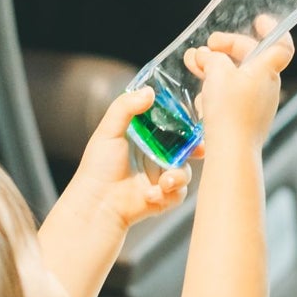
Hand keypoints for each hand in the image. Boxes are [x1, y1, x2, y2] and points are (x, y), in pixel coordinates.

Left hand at [65, 86, 190, 229]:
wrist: (97, 204)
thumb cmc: (98, 167)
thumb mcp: (108, 130)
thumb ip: (125, 107)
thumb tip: (149, 92)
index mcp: (144, 137)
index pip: (170, 125)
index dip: (184, 123)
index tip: (194, 121)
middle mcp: (154, 155)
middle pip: (185, 148)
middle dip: (195, 150)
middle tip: (198, 150)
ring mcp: (160, 176)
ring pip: (185, 172)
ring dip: (178, 177)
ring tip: (165, 182)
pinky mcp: (163, 197)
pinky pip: (179, 194)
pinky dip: (168, 195)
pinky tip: (150, 195)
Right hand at [187, 30, 293, 151]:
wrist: (231, 152)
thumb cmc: (230, 111)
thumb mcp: (217, 73)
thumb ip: (212, 58)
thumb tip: (207, 56)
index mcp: (267, 70)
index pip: (281, 44)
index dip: (272, 29)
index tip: (258, 21)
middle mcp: (267, 86)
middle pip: (250, 58)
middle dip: (225, 50)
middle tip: (206, 48)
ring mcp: (258, 104)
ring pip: (237, 78)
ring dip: (215, 70)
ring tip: (194, 67)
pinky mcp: (247, 119)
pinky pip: (232, 97)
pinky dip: (216, 92)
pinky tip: (200, 99)